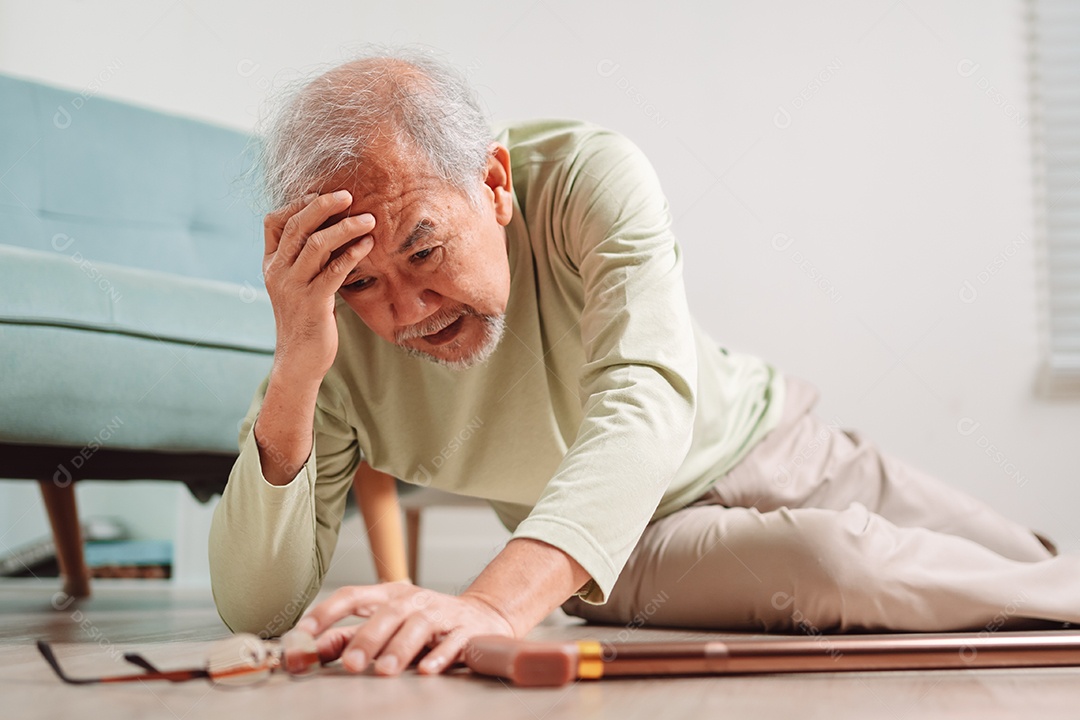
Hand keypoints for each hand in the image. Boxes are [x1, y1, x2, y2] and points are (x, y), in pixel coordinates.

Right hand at [261, 190, 374, 380]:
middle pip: (297, 227)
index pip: (273, 222)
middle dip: (323, 206)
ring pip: (316, 245)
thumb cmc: (306, 318)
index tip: (323, 194)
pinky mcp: (313, 303)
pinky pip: (334, 271)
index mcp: (271, 264)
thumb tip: (331, 228)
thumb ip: (307, 257)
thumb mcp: (299, 282)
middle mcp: (277, 272)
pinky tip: (368, 245)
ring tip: (369, 219)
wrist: (299, 360)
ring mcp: (293, 287)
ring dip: (345, 228)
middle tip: (349, 196)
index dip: (297, 204)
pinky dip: (352, 254)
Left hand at [284, 582, 514, 675]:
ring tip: (385, 670)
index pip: (353, 596)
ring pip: (419, 626)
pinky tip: (427, 669)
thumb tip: (306, 652)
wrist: (481, 618)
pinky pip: (453, 642)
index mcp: (388, 596)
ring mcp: (441, 614)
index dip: (327, 612)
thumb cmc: (424, 622)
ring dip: (400, 647)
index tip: (304, 633)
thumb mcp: (383, 625)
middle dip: (367, 638)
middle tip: (350, 664)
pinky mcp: (465, 631)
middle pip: (388, 613)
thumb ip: (346, 638)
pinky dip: (440, 655)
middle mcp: (413, 600)